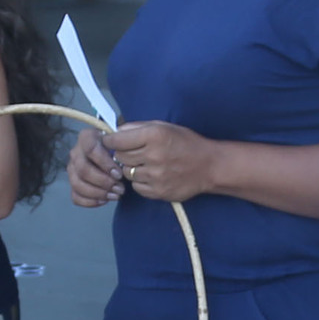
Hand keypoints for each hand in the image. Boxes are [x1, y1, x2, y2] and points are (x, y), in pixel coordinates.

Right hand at [65, 127, 126, 207]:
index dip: (105, 163)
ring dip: (98, 193)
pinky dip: (90, 201)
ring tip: (116, 195)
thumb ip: (123, 147)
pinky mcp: (73, 183)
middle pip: (83, 170)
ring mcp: (72, 169)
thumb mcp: (122, 141)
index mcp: (86, 137)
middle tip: (120, 188)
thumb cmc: (119, 147)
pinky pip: (75, 197)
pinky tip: (105, 200)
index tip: (119, 174)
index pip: (91, 149)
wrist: (113, 152)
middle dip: (103, 182)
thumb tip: (125, 161)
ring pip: (78, 184)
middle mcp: (76, 152)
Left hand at [104, 119, 221, 203]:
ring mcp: (155, 176)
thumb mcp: (165, 127)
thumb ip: (139, 127)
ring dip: (132, 168)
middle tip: (133, 151)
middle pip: (120, 157)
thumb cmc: (187, 143)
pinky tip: (152, 175)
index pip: (117, 140)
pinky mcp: (158, 192)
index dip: (110, 140)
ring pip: (127, 172)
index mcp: (154, 136)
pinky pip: (136, 187)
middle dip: (123, 153)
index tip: (109, 141)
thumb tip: (117, 131)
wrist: (209, 166)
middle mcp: (153, 156)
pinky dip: (140, 181)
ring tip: (145, 163)